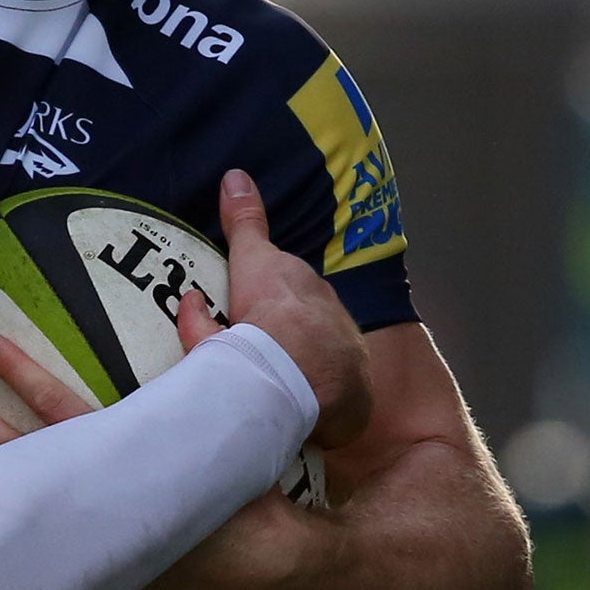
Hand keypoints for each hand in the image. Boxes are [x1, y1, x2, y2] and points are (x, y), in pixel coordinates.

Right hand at [215, 169, 370, 449]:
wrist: (294, 371)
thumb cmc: (269, 314)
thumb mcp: (252, 260)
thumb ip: (246, 220)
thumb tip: (236, 175)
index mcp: (312, 290)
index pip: (297, 288)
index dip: (278, 293)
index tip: (263, 306)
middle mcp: (337, 321)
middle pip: (311, 323)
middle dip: (291, 330)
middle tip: (257, 347)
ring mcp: (347, 362)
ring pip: (322, 361)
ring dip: (301, 368)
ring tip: (272, 386)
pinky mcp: (353, 401)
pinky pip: (329, 401)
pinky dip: (313, 403)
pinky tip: (293, 414)